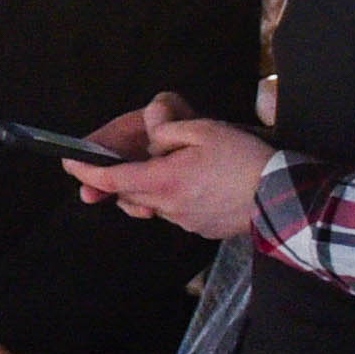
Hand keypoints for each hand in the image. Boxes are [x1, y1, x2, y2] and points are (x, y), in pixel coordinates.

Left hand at [75, 91, 270, 240]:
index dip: (87, 171)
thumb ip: (169, 127)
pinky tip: (194, 182)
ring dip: (150, 186)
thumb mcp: (204, 130)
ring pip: (153, 204)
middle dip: (117, 180)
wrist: (283, 198)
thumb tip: (151, 124)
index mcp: (163, 182)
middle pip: (129, 195)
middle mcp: (168, 207)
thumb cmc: (244, 160)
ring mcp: (185, 222)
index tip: (71, 163)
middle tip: (117, 163)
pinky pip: (176, 212)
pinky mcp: (202, 229)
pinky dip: (174, 196)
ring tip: (169, 165)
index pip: (112, 180)